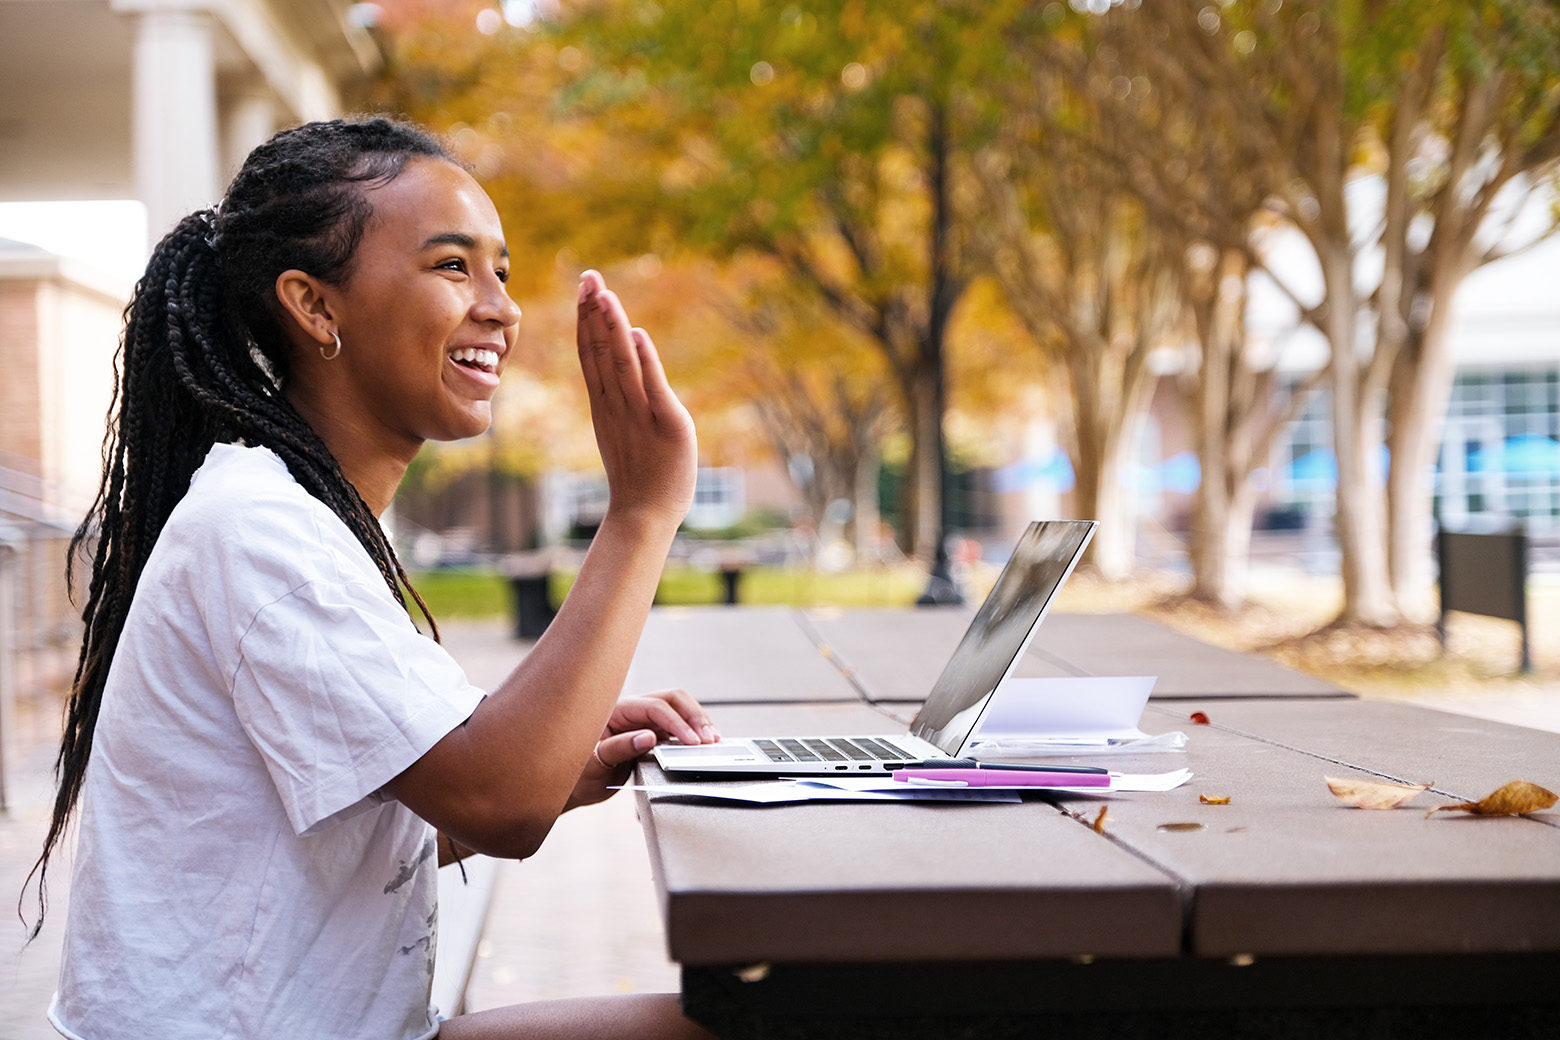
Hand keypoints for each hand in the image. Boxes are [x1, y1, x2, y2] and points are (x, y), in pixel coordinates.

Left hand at [567, 688, 719, 809]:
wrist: (576, 786)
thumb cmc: (579, 773)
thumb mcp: (594, 763)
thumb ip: (619, 748)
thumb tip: (648, 737)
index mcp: (618, 710)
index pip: (655, 707)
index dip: (677, 722)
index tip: (692, 741)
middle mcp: (633, 711)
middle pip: (673, 699)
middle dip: (694, 716)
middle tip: (709, 738)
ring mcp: (644, 721)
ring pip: (679, 710)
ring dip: (697, 722)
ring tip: (712, 740)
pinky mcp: (652, 733)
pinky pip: (677, 726)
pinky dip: (692, 733)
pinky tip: (703, 744)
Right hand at [577, 270, 696, 525]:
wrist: (644, 515)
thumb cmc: (639, 475)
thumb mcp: (624, 429)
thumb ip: (624, 393)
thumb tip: (631, 348)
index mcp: (606, 405)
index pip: (591, 354)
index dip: (587, 320)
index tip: (585, 289)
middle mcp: (617, 405)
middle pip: (599, 351)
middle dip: (594, 312)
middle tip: (589, 276)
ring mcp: (639, 414)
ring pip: (620, 363)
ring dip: (612, 327)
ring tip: (604, 294)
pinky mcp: (666, 424)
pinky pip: (652, 387)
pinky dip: (644, 361)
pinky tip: (636, 334)